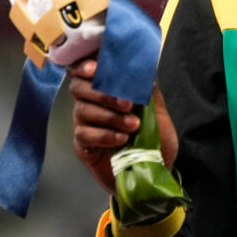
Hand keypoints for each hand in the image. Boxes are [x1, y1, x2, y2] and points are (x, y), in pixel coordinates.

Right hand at [69, 58, 178, 194]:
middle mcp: (91, 102)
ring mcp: (84, 123)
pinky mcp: (83, 145)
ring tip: (133, 126)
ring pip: (83, 111)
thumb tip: (143, 68)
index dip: (85, 65)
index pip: (86, 70)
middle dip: (103, 93)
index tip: (95, 67)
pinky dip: (104, 135)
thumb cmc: (154, 139)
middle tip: (127, 104)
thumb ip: (148, 90)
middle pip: (79, 87)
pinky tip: (121, 140)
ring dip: (110, 116)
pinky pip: (84, 135)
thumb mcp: (157, 111)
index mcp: (107, 88)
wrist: (153, 171)